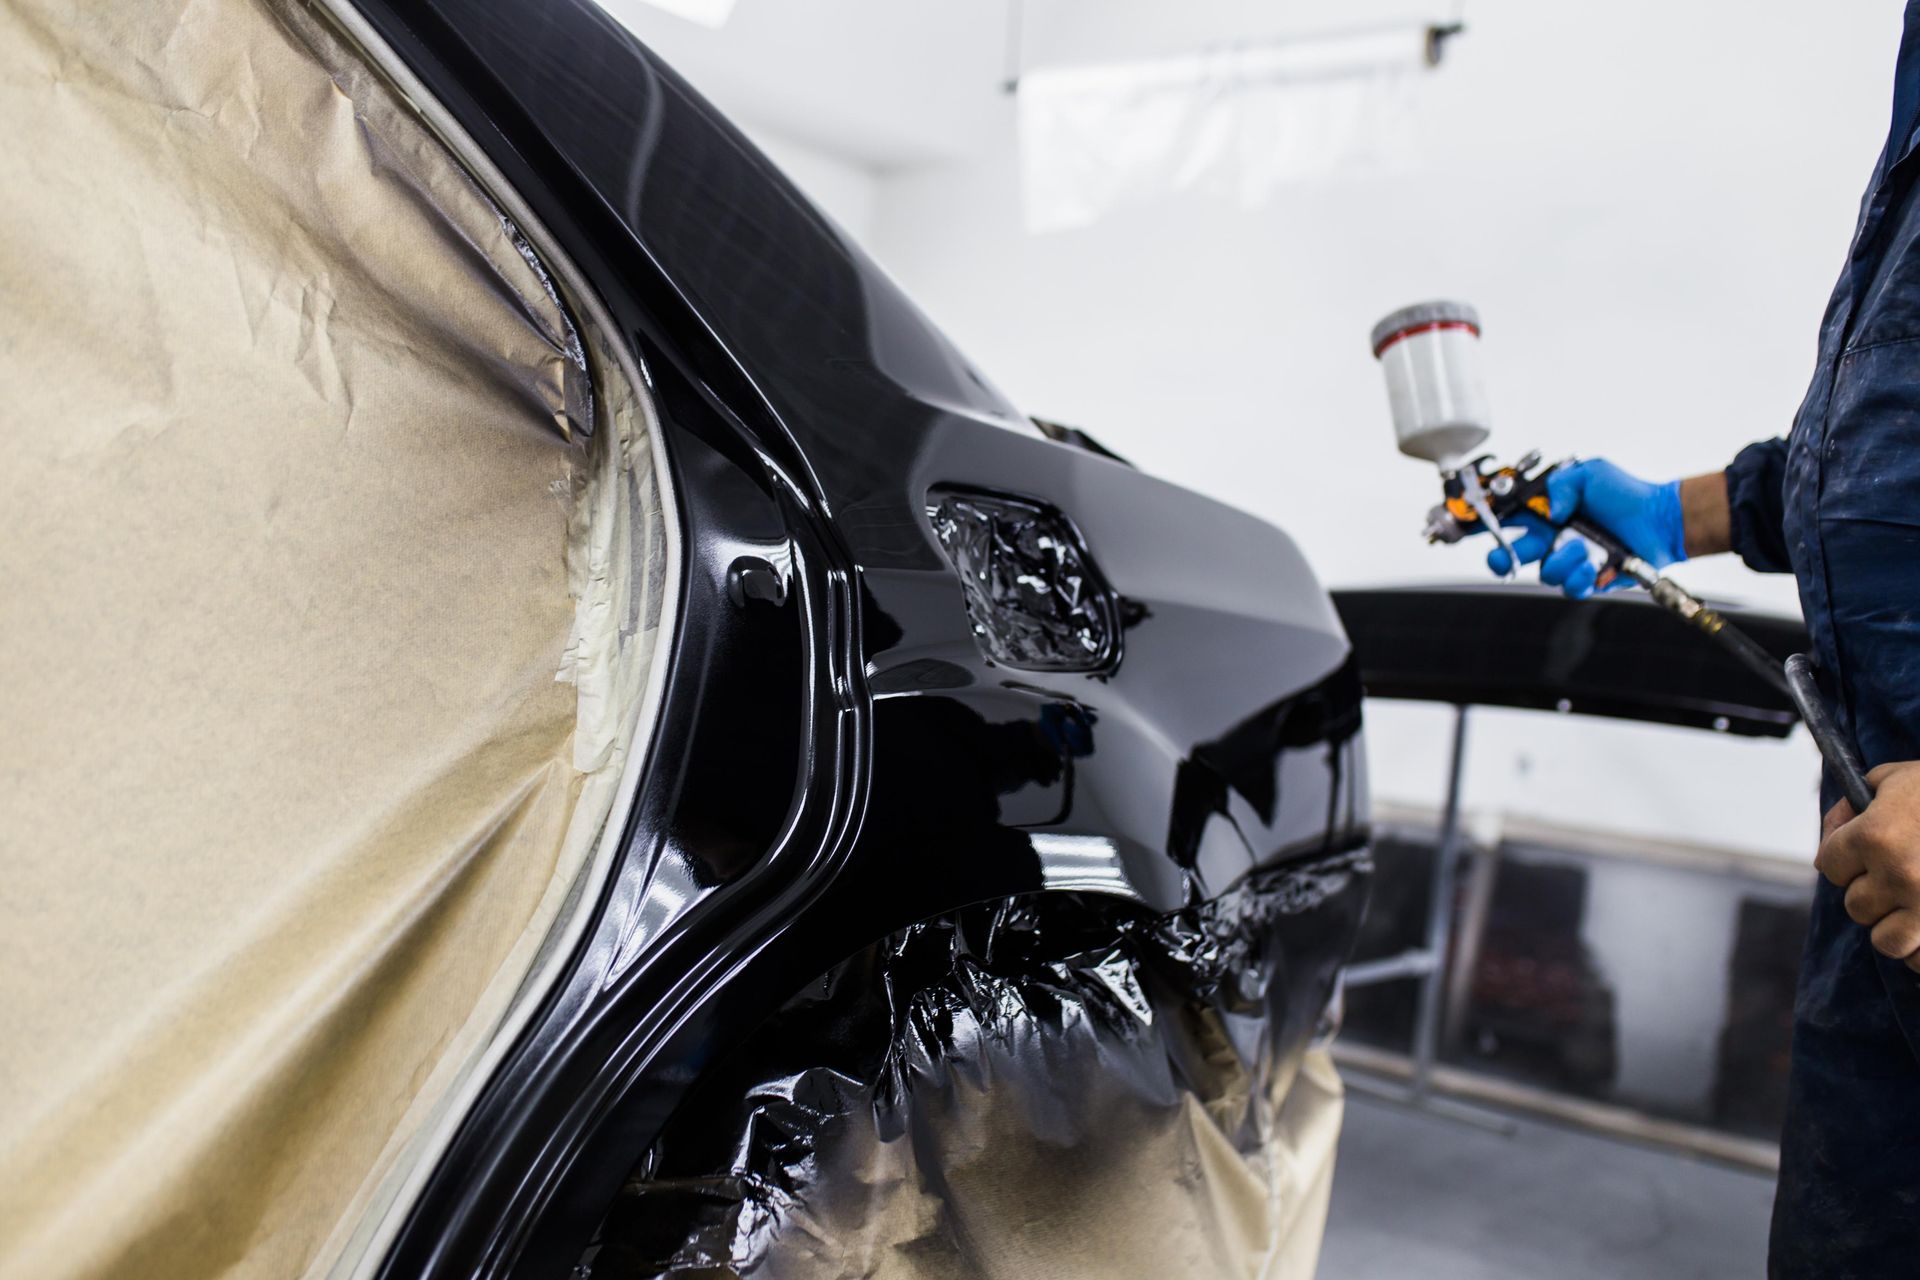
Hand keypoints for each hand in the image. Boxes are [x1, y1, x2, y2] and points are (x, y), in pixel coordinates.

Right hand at [1484, 459, 1686, 599]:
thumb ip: (1561, 484)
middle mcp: (1550, 539)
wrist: (1659, 521)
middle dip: (1501, 559)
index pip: (1504, 520)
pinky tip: (1595, 564)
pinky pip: (1569, 586)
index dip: (1480, 524)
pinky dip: (1580, 575)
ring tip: (1584, 547)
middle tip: (1506, 557)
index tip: (1463, 525)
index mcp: (1544, 515)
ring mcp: (1566, 561)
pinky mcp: (1584, 580)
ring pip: (1543, 572)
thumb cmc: (1626, 496)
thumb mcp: (1590, 473)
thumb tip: (1549, 510)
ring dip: (1562, 559)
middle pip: (1508, 556)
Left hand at [1816, 762, 1919, 971]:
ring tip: (1912, 906)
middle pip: (1856, 906)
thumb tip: (1835, 829)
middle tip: (1897, 875)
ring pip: (1885, 940)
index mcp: (1875, 836)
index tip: (1861, 853)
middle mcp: (1898, 875)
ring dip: (1894, 926)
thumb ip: (1855, 804)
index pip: (1830, 866)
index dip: (1845, 858)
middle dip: (1871, 892)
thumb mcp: (1896, 778)